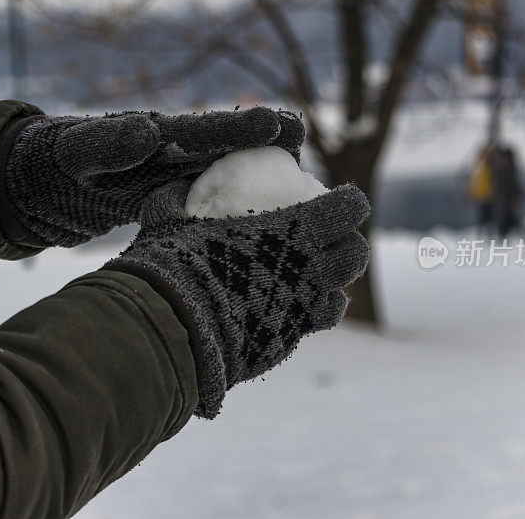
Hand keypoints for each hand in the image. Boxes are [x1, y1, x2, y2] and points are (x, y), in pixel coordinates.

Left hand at [5, 108, 304, 246]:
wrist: (54, 186)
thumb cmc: (64, 164)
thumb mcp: (79, 153)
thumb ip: (108, 142)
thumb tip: (146, 132)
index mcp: (161, 136)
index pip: (209, 130)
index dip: (244, 128)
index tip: (278, 126)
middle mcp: (180, 153)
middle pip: (237, 148)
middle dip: (273, 148)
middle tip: (308, 158)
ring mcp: (184, 177)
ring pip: (237, 177)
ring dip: (268, 186)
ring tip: (305, 203)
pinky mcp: (182, 202)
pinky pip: (221, 204)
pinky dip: (246, 212)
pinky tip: (269, 235)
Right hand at [106, 181, 370, 417]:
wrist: (173, 328)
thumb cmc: (174, 265)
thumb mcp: (171, 219)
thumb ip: (177, 198)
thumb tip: (175, 185)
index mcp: (294, 231)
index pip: (347, 209)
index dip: (349, 205)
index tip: (339, 201)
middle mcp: (311, 272)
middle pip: (354, 254)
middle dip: (348, 245)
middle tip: (330, 241)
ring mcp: (303, 309)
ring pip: (339, 294)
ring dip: (333, 283)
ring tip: (316, 278)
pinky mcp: (288, 339)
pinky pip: (316, 322)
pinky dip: (313, 313)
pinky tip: (298, 310)